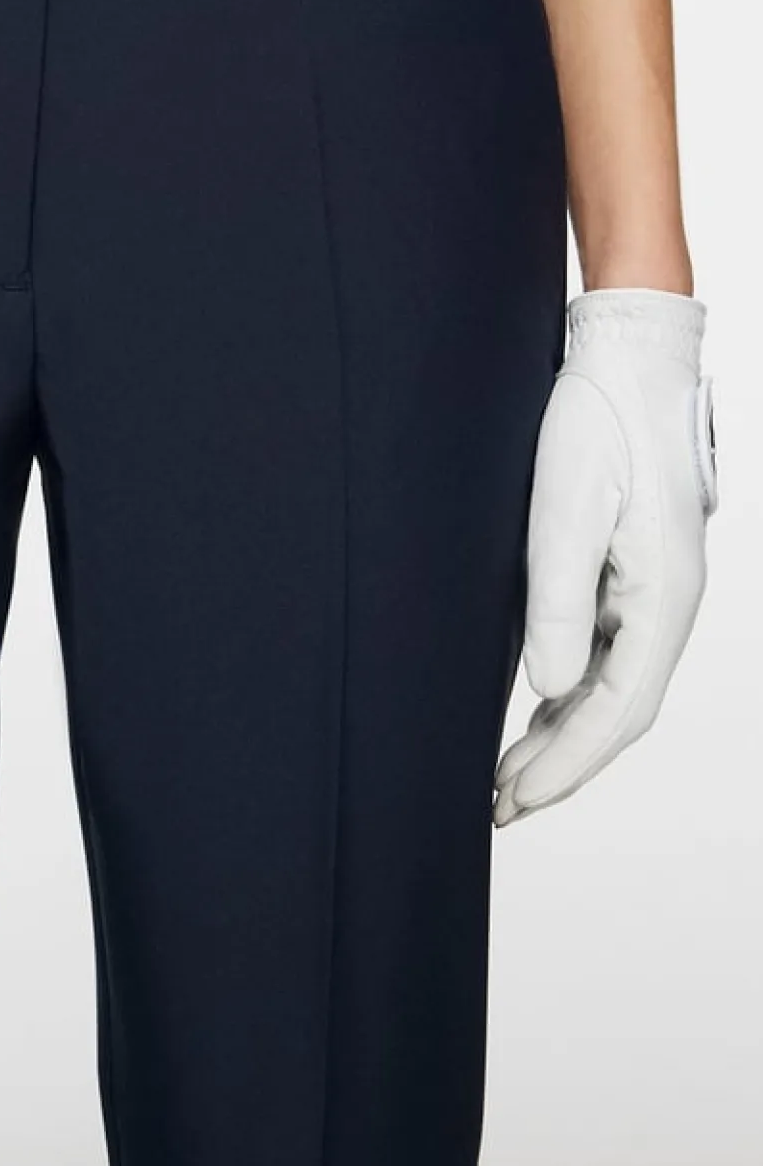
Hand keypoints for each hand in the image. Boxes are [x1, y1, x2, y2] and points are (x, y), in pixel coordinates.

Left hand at [495, 288, 714, 825]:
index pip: (617, 711)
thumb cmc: (596, 421)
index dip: (566, 766)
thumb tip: (550, 693)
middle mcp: (665, 603)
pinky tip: (536, 711)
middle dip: (559, 767)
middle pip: (615, 712)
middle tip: (498, 809)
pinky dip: (567, 694)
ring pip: (609, 687)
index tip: (513, 802)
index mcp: (663, 598)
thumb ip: (558, 603)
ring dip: (560, 737)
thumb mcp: (564, 508)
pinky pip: (603, 652)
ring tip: (506, 778)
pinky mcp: (628, 569)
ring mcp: (650, 588)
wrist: (624, 356)